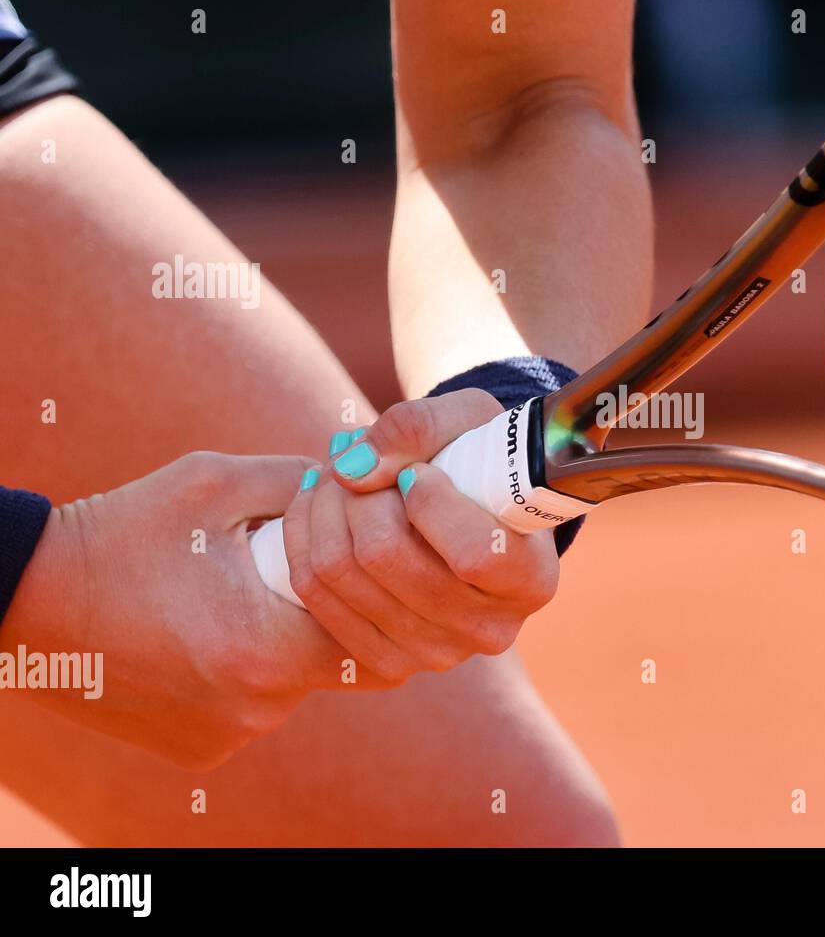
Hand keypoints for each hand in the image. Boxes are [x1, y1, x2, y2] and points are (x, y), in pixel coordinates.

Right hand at [1, 452, 358, 769]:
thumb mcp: (215, 484)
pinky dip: (248, 670)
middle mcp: (256, 708)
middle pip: (341, 659)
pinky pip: (255, 706)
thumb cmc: (122, 531)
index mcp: (267, 648)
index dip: (376, 582)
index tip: (353, 550)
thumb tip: (365, 486)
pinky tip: (208, 632)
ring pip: (298, 684)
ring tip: (239, 597)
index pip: (378, 628)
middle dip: (337, 613)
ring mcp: (230, 736)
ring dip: (288, 640)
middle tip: (298, 571)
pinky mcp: (202, 751)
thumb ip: (303, 483)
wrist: (21, 601)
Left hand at [281, 389, 559, 679]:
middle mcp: (491, 629)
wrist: (471, 510)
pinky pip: (316, 595)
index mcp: (531, 579)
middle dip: (357, 492)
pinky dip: (303, 539)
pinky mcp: (386, 662)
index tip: (417, 472)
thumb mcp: (469, 422)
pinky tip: (313, 505)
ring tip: (333, 472)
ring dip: (323, 507)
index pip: (473, 554)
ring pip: (342, 571)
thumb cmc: (481, 460)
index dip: (431, 504)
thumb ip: (418, 429)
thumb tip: (352, 470)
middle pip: (388, 558)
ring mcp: (437, 653)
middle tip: (352, 456)